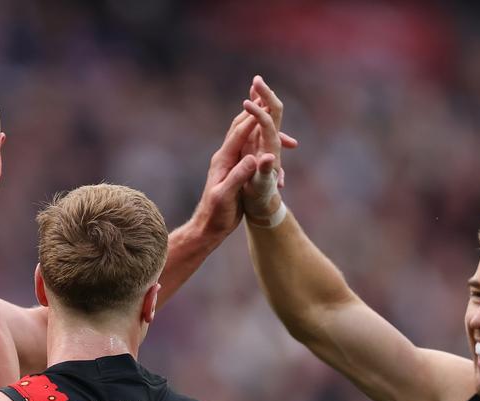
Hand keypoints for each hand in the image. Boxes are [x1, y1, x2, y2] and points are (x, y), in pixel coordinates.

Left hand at [189, 80, 297, 240]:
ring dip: (258, 122)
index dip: (253, 117)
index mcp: (223, 160)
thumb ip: (238, 176)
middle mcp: (225, 157)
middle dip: (254, 111)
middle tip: (267, 94)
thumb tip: (254, 159)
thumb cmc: (216, 214)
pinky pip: (249, 147)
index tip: (266, 102)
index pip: (239, 134)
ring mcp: (230, 162)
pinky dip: (259, 138)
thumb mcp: (226, 196)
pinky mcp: (235, 170)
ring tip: (270, 108)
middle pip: (240, 127)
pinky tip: (269, 137)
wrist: (208, 227)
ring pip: (245, 135)